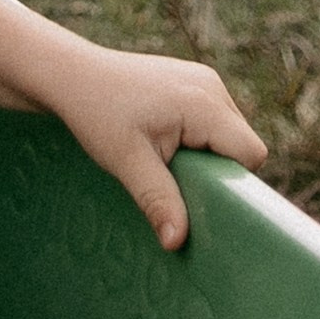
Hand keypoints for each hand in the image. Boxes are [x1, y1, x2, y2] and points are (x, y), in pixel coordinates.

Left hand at [45, 41, 266, 249]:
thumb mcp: (126, 162)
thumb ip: (158, 200)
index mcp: (205, 103)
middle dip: (216, 168)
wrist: (69, 76)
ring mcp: (203, 79)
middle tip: (173, 176)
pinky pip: (212, 117)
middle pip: (242, 143)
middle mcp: (212, 86)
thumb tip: (176, 243)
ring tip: (163, 155)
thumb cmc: (96, 114)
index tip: (197, 194)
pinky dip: (195, 135)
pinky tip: (161, 138)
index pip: (250, 153)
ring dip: (204, 151)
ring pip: (227, 130)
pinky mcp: (192, 80)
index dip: (230, 181)